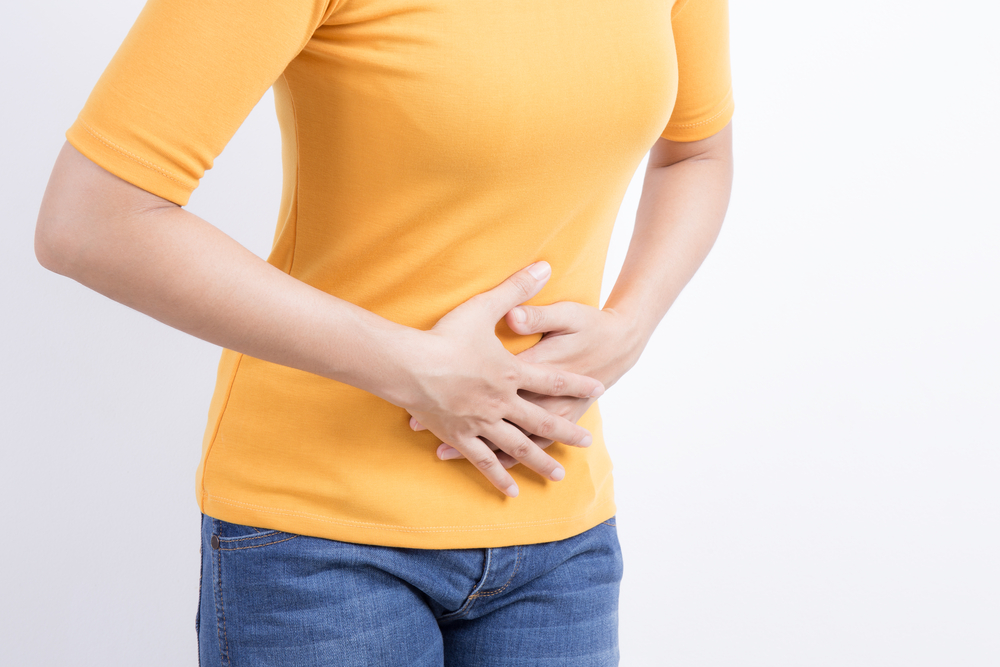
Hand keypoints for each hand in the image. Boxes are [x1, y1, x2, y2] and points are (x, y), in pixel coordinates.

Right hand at [399, 262, 605, 496]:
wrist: (408, 364)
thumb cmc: (444, 336)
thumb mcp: (483, 307)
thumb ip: (516, 289)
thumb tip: (544, 266)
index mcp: (510, 373)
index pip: (552, 380)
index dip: (577, 383)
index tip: (599, 388)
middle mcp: (501, 403)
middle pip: (541, 419)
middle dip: (567, 430)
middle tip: (586, 442)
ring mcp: (481, 423)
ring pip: (517, 445)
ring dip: (539, 459)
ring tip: (557, 473)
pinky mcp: (459, 436)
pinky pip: (483, 459)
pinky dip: (497, 474)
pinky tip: (510, 489)